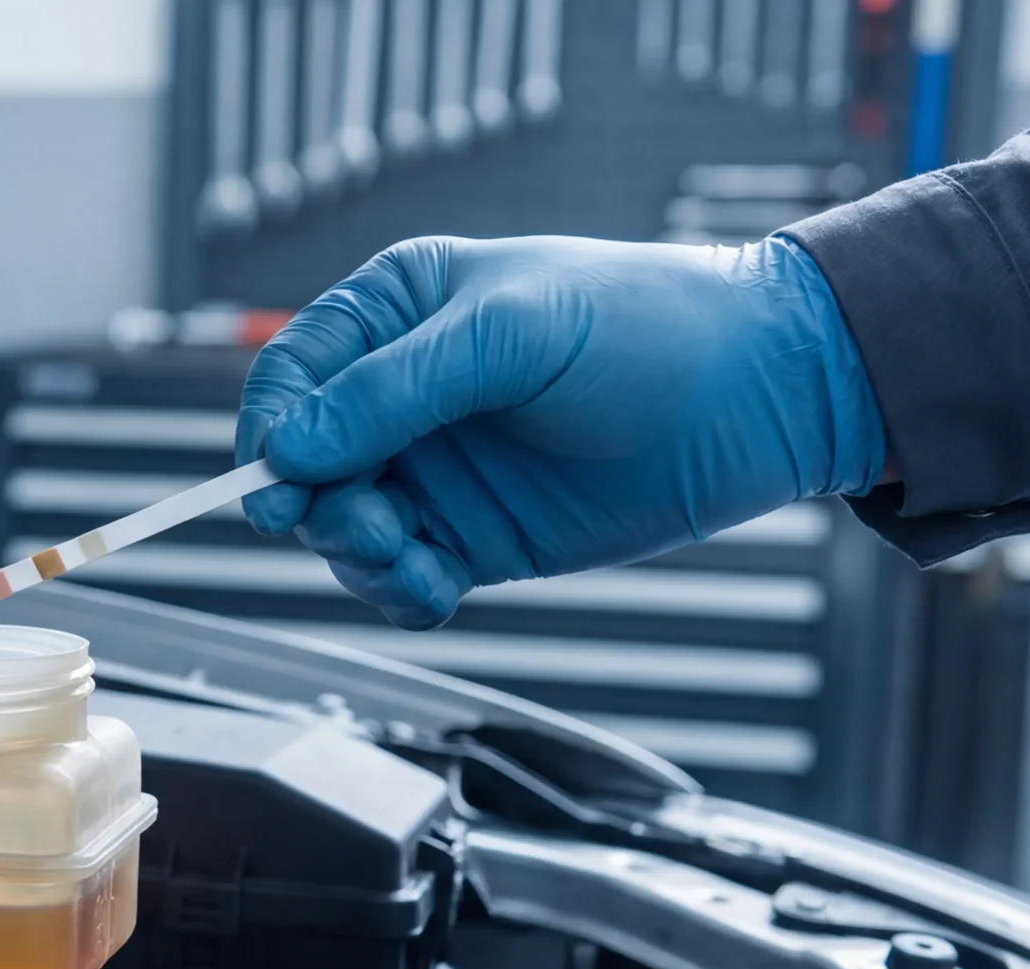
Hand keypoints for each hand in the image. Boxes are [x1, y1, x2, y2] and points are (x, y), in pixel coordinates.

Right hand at [237, 235, 885, 627]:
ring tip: (416, 559)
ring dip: (360, 556)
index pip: (291, 376)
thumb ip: (394, 390)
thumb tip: (289, 448)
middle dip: (320, 505)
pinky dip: (401, 593)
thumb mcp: (513, 334)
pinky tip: (436, 589)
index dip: (272, 431)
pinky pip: (399, 578)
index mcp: (395, 315)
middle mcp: (400, 395)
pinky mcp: (471, 537)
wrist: (757, 397)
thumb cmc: (644, 327)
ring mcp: (434, 470)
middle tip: (373, 524)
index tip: (282, 482)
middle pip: (303, 466)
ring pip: (342, 530)